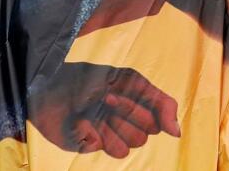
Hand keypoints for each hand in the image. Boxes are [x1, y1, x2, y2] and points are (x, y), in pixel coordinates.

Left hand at [31, 62, 180, 157]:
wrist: (51, 84)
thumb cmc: (90, 78)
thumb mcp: (132, 81)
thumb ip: (162, 104)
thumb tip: (177, 134)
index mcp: (137, 107)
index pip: (157, 122)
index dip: (138, 110)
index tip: (115, 92)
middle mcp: (125, 124)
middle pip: (143, 136)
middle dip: (124, 115)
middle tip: (104, 99)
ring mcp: (109, 136)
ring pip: (128, 147)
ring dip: (110, 127)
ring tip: (92, 112)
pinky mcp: (92, 146)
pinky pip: (108, 150)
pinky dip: (94, 135)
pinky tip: (80, 124)